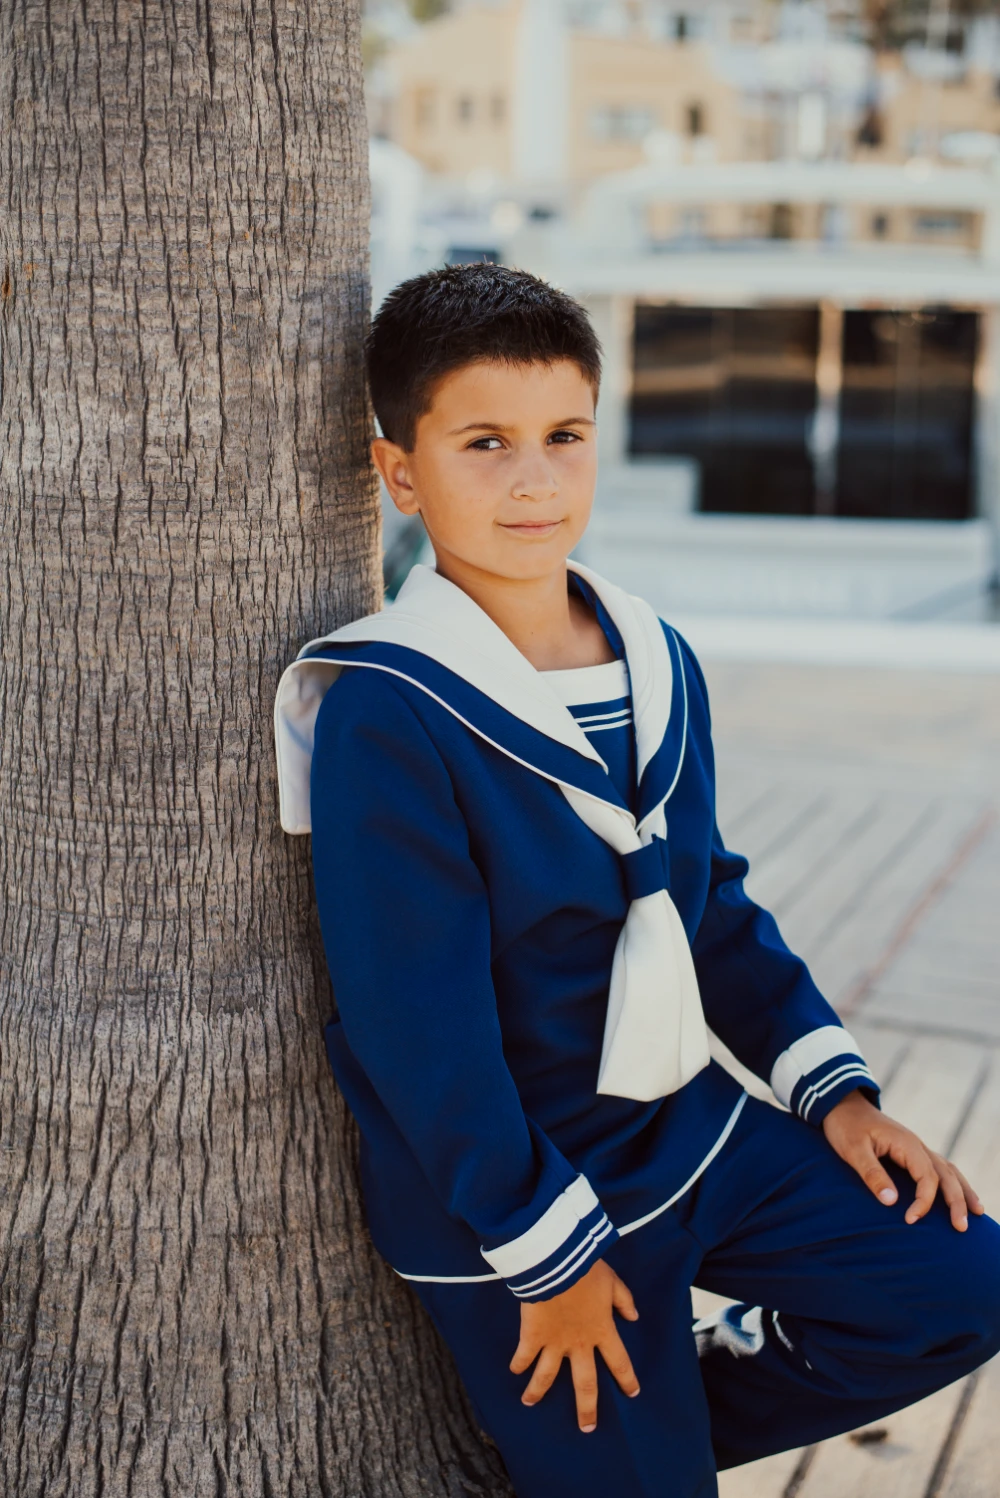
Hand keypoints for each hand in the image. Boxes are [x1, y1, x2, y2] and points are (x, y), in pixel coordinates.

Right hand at [509, 1259, 639, 1431]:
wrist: (556, 1263)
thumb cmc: (586, 1269)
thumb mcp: (612, 1281)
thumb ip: (624, 1299)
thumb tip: (634, 1316)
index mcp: (602, 1330)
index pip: (619, 1362)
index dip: (627, 1379)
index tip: (632, 1394)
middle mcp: (579, 1344)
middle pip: (585, 1383)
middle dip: (587, 1408)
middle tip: (587, 1428)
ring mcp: (554, 1343)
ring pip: (547, 1376)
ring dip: (538, 1391)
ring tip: (530, 1403)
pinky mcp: (532, 1335)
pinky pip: (524, 1355)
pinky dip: (519, 1363)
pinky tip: (514, 1371)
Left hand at [822, 1088, 983, 1231]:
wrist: (841, 1104)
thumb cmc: (845, 1126)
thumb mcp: (853, 1150)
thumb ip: (872, 1174)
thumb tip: (892, 1202)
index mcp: (906, 1143)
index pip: (927, 1177)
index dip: (924, 1201)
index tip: (911, 1220)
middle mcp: (916, 1145)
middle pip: (946, 1174)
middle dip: (957, 1201)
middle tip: (962, 1228)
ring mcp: (915, 1147)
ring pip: (948, 1170)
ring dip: (962, 1191)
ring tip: (977, 1213)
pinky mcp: (910, 1151)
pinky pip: (938, 1167)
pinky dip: (952, 1182)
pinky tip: (958, 1194)